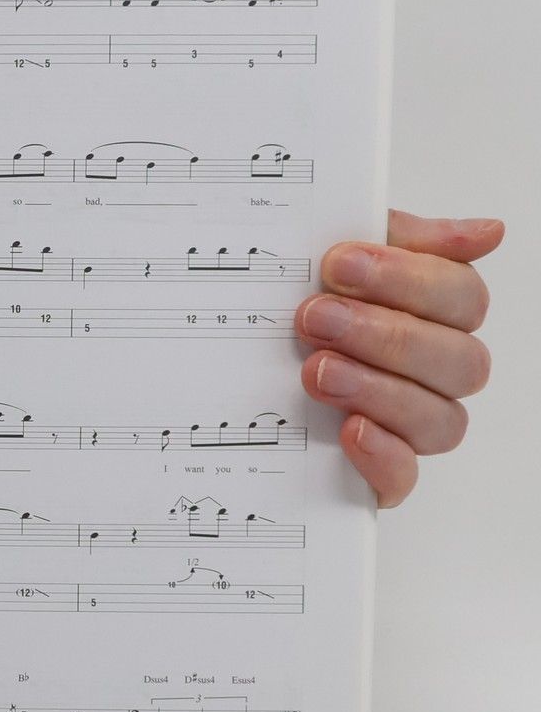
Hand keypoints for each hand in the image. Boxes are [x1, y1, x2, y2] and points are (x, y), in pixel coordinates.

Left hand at [298, 211, 501, 506]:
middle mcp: (437, 371)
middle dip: (384, 335)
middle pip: (459, 360)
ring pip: (441, 419)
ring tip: (316, 370)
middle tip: (315, 318)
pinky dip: (383, 456)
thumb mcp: (336, 255)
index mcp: (438, 313)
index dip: (407, 279)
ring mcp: (412, 424)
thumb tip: (488, 232)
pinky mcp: (379, 473)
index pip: (461, 297)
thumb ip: (402, 238)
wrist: (223, 356)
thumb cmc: (296, 298)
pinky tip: (350, 430)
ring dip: (378, 390)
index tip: (338, 263)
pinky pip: (404, 478)